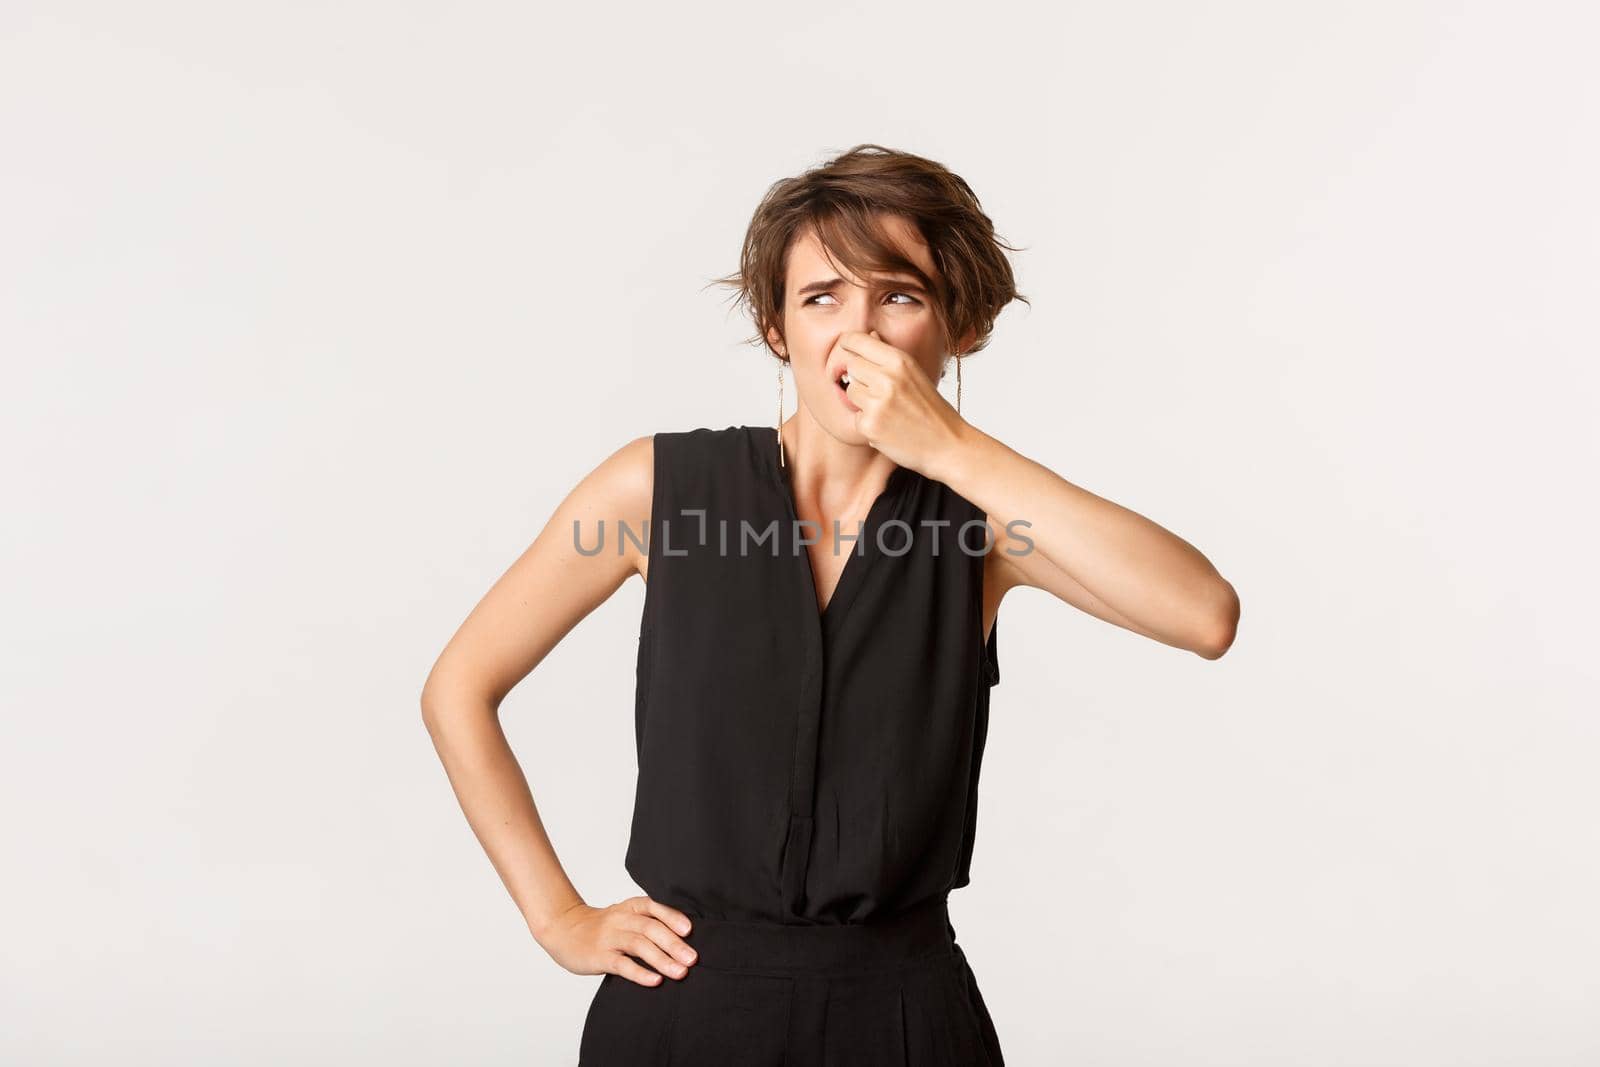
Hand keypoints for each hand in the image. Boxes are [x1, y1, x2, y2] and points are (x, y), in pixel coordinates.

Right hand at [536, 895, 698, 986]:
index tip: (690, 930)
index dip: (672, 917)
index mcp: (630, 907)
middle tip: (692, 959)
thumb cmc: (602, 927)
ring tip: (680, 972)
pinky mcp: (599, 956)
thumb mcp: (625, 916)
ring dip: (662, 959)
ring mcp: (609, 938)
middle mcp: (620, 919)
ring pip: (638, 946)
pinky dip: (640, 973)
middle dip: (674, 943)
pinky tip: (655, 981)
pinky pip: (621, 965)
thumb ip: (648, 923)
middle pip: (650, 928)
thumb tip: (684, 941)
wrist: (563, 929)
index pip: (653, 908)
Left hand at [836, 329, 972, 480]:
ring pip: (851, 391)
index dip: (849, 344)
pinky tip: (889, 427)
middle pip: (851, 366)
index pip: (857, 340)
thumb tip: (870, 335)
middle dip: (860, 377)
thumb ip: (890, 356)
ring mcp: (877, 402)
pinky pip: (856, 417)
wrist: (948, 444)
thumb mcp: (916, 374)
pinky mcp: (870, 425)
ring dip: (863, 401)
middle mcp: (887, 378)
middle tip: (879, 391)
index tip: (847, 350)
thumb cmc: (933, 410)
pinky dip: (869, 423)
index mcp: (900, 361)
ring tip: (887, 410)